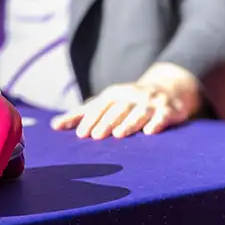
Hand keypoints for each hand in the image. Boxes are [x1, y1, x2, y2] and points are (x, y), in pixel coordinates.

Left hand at [51, 63, 201, 138]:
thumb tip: (54, 126)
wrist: (169, 89)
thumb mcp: (107, 103)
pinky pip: (163, 116)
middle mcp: (133, 96)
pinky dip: (157, 123)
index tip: (80, 134)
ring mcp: (152, 103)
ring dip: (129, 122)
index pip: (101, 106)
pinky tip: (150, 132)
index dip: (90, 119)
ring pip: (140, 113)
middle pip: (119, 109)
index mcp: (116, 94)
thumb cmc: (129, 102)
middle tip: (96, 136)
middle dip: (107, 122)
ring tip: (119, 135)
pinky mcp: (169, 110)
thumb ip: (83, 115)